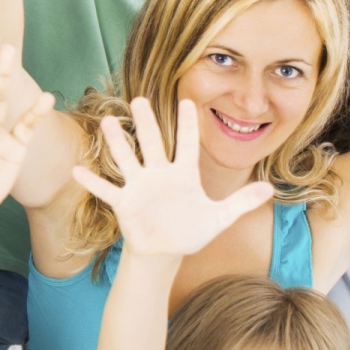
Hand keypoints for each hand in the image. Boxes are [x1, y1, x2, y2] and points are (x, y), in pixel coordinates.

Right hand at [72, 99, 274, 258]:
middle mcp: (159, 175)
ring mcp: (139, 187)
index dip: (187, 125)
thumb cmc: (191, 230)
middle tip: (140, 100)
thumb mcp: (220, 217)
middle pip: (153, 145)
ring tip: (108, 122)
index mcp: (183, 175)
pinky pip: (106, 191)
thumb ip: (242, 201)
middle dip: (147, 123)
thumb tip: (271, 188)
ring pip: (127, 160)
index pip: (186, 145)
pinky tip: (77, 170)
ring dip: (118, 143)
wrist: (166, 250)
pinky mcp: (124, 203)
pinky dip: (93, 182)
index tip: (187, 101)